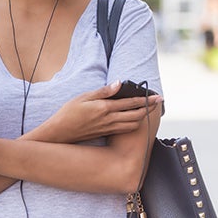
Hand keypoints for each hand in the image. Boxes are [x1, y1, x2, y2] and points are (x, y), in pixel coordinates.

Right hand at [41, 82, 162, 143]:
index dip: (146, 100)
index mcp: (105, 108)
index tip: (158, 96)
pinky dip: (133, 124)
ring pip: (132, 124)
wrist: (60, 133)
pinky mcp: (105, 133)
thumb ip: (103, 91)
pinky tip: (134, 119)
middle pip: (136, 115)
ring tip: (148, 109)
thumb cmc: (68, 113)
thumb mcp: (83, 97)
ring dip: (142, 117)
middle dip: (149, 108)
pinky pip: (125, 129)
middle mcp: (109, 120)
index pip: (131, 103)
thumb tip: (119, 83)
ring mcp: (108, 128)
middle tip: (158, 102)